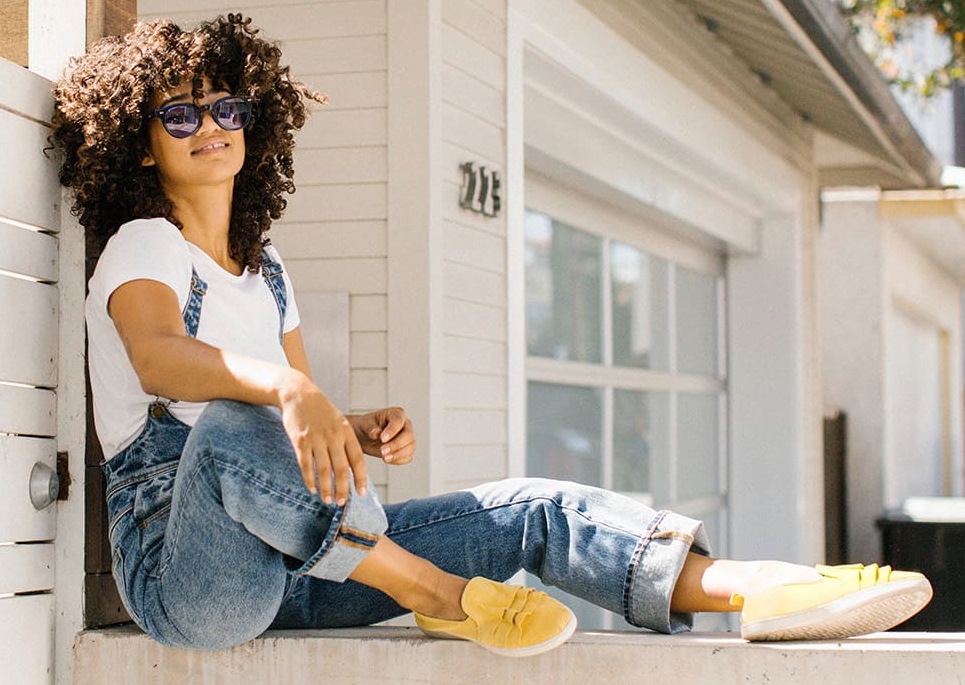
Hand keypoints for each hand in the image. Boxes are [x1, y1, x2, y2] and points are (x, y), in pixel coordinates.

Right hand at [277, 370, 367, 504]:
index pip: (357, 460)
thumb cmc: (322, 412)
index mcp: (347, 432)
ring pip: (324, 470)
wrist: (299, 394)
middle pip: (341, 468)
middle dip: (342, 489)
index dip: (360, 478)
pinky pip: (305, 465)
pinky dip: (309, 479)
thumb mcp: (340, 423)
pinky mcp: (300, 441)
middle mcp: (333, 436)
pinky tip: (312, 489)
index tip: (361, 494)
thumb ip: (346, 444)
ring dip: (326, 488)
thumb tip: (352, 470)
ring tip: (328, 501)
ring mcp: (316, 438)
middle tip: (342, 503)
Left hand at [349, 407, 415, 464]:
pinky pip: (408, 457)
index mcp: (396, 414)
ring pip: (411, 447)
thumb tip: (377, 433)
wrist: (364, 437)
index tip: (382, 439)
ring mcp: (408, 438)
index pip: (399, 421)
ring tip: (384, 458)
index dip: (392, 430)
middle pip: (408, 435)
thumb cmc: (365, 427)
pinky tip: (387, 459)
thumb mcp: (364, 424)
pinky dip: (399, 460)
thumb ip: (371, 428)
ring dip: (399, 454)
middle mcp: (405, 425)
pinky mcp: (406, 450)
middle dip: (396, 444)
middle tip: (382, 451)